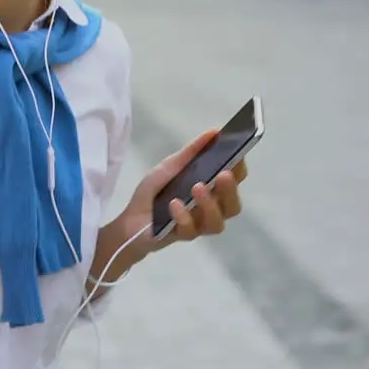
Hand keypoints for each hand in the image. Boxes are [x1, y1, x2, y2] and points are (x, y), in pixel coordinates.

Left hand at [117, 129, 248, 257]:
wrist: (130, 220)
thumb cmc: (153, 193)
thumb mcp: (169, 168)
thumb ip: (190, 153)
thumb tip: (214, 132)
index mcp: (211, 190)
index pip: (235, 180)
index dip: (239, 168)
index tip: (237, 154)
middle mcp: (210, 209)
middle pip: (233, 205)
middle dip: (230, 190)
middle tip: (223, 174)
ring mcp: (198, 225)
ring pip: (217, 222)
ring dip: (209, 204)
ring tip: (196, 187)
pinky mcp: (183, 236)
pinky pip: (191, 230)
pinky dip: (183, 215)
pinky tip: (174, 204)